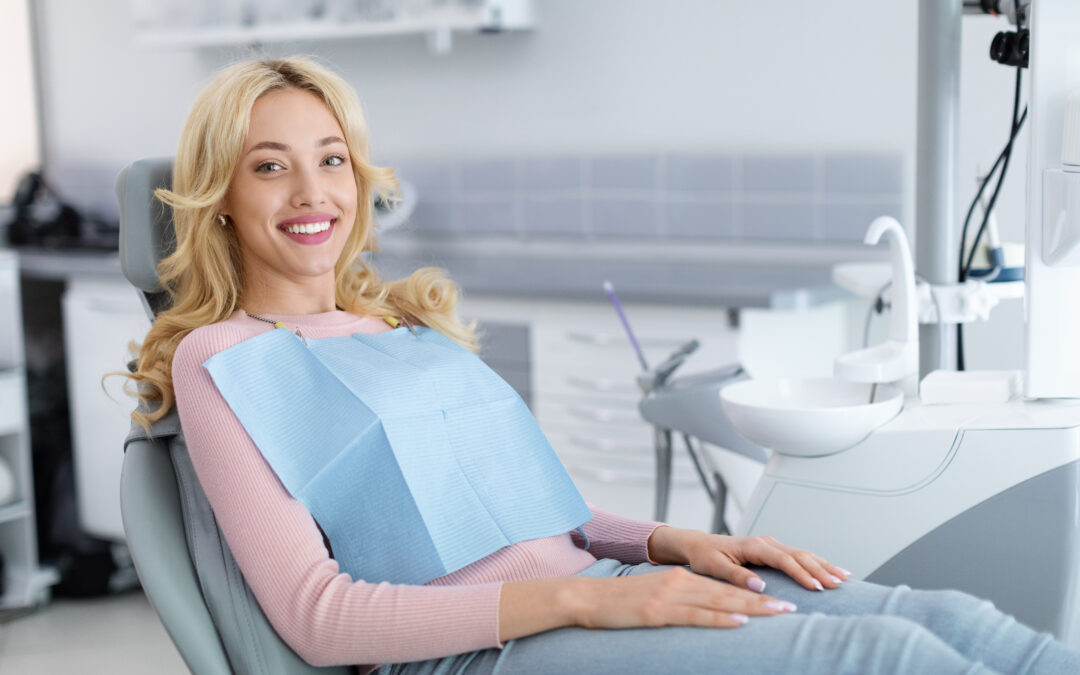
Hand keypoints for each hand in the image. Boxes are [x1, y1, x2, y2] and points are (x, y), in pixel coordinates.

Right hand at [571, 566, 797, 629]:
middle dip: (762, 601)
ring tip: (777, 613)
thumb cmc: (618, 603)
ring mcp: (670, 596)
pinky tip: (738, 621)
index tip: (778, 600)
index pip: (724, 588)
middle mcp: (680, 583)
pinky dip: (719, 618)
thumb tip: (702, 612)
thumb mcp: (654, 597)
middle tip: (790, 606)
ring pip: (719, 601)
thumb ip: (679, 602)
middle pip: (728, 593)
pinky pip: (695, 616)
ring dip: (751, 608)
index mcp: (680, 579)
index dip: (754, 595)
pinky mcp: (658, 611)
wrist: (586, 598)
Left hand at [648, 526, 850, 592]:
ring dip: (823, 565)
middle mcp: (765, 542)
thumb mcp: (714, 567)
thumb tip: (759, 584)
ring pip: (802, 553)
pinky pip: (798, 555)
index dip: (801, 573)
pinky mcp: (772, 550)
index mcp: (754, 546)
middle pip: (799, 555)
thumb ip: (736, 575)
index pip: (784, 560)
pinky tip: (830, 570)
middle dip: (820, 569)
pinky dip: (816, 562)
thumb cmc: (705, 556)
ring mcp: (770, 545)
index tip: (816, 587)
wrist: (699, 545)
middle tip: (839, 584)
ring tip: (844, 577)